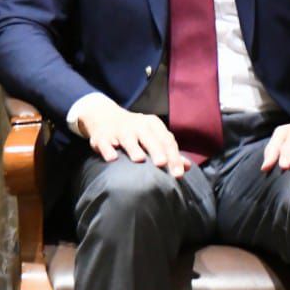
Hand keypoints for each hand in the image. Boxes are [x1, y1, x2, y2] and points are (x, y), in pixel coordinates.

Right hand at [76, 104, 191, 177]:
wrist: (103, 115)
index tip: (178, 174)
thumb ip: (168, 151)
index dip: (174, 157)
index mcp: (152, 124)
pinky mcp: (101, 136)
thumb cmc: (135, 131)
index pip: (166, 140)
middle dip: (156, 150)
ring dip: (133, 148)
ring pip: (127, 138)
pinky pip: (104, 142)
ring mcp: (118, 129)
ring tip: (139, 159)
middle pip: (149, 138)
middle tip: (162, 164)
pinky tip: (112, 158)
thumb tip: (187, 167)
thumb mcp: (152, 135)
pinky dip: (108, 149)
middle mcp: (136, 125)